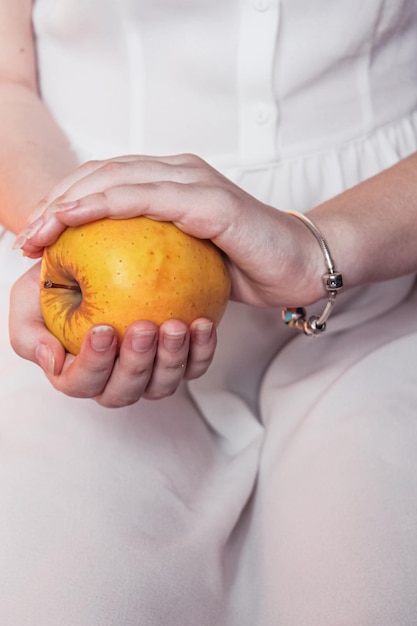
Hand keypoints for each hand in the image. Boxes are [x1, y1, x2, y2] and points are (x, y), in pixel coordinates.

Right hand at [9, 262, 216, 407]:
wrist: (92, 260)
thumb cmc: (56, 283)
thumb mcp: (28, 301)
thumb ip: (30, 333)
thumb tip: (53, 360)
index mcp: (76, 373)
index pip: (81, 383)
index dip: (93, 363)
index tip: (103, 329)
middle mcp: (114, 379)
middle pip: (125, 391)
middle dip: (136, 363)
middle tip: (143, 327)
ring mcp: (149, 372)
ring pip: (162, 384)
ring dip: (171, 359)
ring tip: (176, 326)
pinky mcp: (179, 358)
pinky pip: (194, 365)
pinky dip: (202, 349)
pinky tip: (202, 324)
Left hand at [15, 154, 322, 307]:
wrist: (301, 264)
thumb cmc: (244, 265)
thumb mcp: (186, 259)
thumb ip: (153, 252)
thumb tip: (112, 273)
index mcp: (171, 180)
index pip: (106, 179)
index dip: (66, 201)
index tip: (37, 235)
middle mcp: (180, 171)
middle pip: (103, 172)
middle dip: (58, 201)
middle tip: (28, 236)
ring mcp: (196, 182)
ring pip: (119, 178)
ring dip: (72, 201)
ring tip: (41, 229)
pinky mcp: (212, 202)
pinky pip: (149, 197)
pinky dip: (108, 203)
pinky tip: (77, 218)